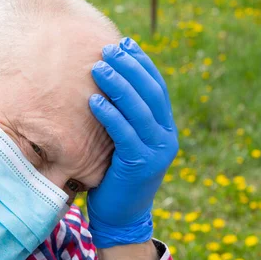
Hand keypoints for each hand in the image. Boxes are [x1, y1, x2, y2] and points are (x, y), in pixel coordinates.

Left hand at [87, 37, 178, 248]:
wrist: (122, 216)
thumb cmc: (116, 174)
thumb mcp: (125, 142)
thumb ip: (125, 117)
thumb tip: (107, 82)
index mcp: (165, 127)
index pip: (157, 87)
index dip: (142, 63)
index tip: (124, 43)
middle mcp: (167, 136)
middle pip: (151, 92)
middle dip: (130, 67)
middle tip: (108, 48)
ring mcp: (157, 151)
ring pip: (139, 110)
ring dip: (118, 85)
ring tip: (98, 67)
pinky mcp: (140, 165)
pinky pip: (124, 134)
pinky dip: (109, 115)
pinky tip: (93, 100)